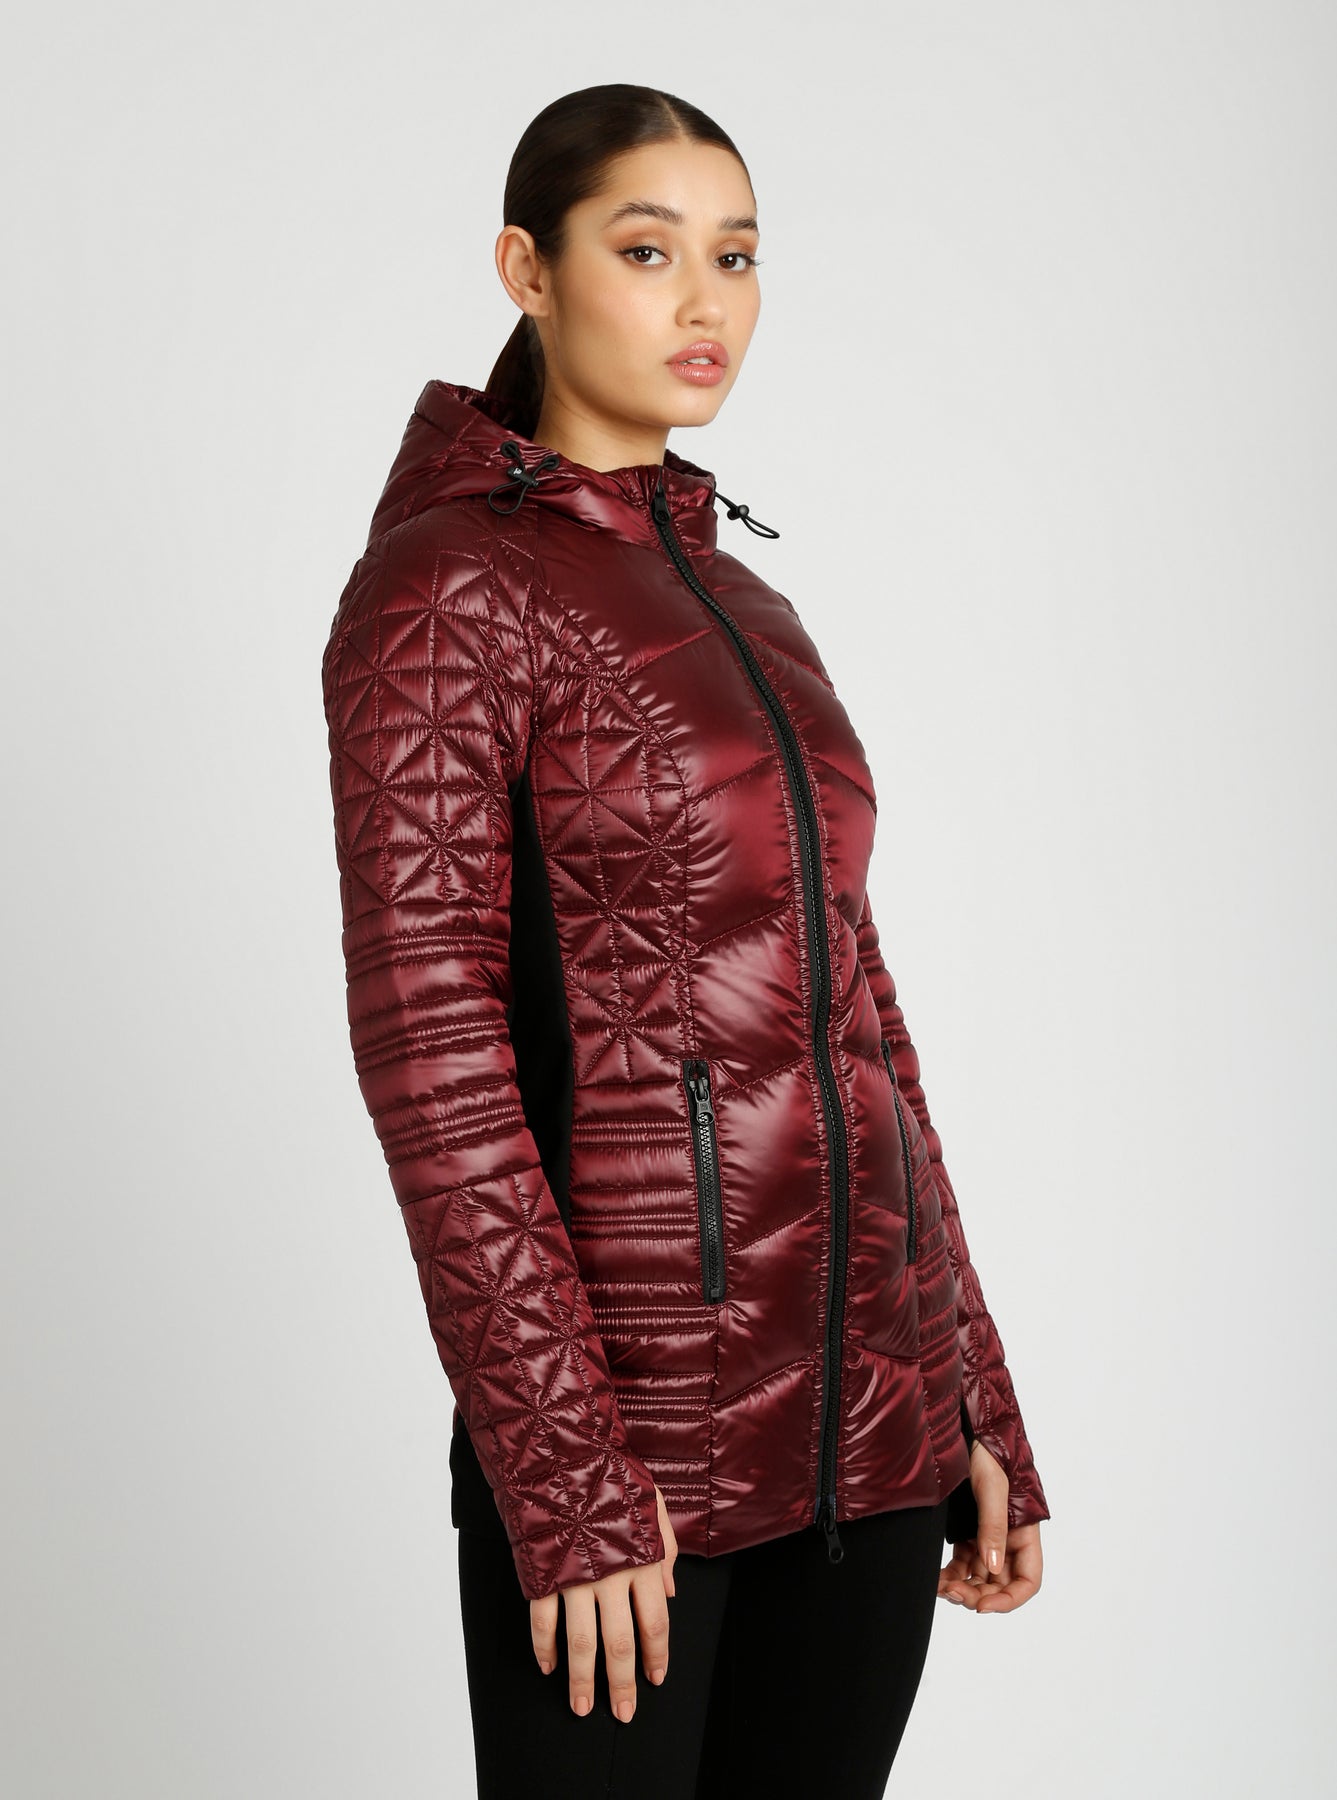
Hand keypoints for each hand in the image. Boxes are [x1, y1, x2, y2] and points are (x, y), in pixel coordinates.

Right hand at [529, 1482, 678, 1719]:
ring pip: (580, 1642)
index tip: (655, 1679)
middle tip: (622, 1712)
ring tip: (582, 1707)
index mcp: (642, 1560)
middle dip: (621, 1683)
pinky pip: (543, 1621)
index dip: (656, 1655)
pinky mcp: (544, 1573)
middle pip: (619, 1642)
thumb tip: (668, 1596)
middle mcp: (610, 1575)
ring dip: (581, 1679)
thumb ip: (664, 1552)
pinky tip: (548, 1667)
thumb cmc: (612, 1478)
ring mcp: (574, 1577)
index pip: (655, 1622)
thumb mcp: (652, 1507)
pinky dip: (543, 1648)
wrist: (564, 1453)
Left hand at [938, 1438, 1042, 1613]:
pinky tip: (936, 1579)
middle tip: (952, 1594)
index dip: (1010, 1599)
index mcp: (1024, 1531)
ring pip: (978, 1578)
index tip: (984, 1606)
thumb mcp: (991, 1486)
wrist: (961, 1428)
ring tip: (940, 1587)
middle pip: (999, 1584)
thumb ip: (993, 1527)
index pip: (1028, 1580)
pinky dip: (949, 1576)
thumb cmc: (985, 1450)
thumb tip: (992, 1568)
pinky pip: (960, 1564)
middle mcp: (1007, 1539)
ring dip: (962, 1588)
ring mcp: (984, 1536)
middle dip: (979, 1595)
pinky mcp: (963, 1531)